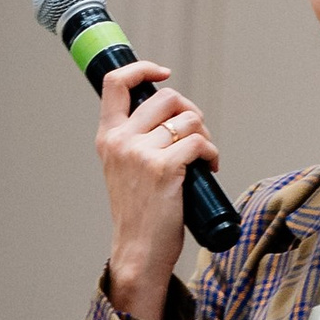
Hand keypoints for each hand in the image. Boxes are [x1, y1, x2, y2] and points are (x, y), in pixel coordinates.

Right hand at [98, 64, 220, 319]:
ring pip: (188, 119)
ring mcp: (142, 153)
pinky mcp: (164, 168)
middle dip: (190, 111)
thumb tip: (169, 116)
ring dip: (204, 134)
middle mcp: (121, 141)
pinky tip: (211, 167)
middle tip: (196, 133)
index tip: (163, 74)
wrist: (138, 250)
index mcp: (108, 138)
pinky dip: (212, 152)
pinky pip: (199, 143)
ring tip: (204, 155)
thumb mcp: (123, 170)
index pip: (115, 83)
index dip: (143, 69)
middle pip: (166, 97)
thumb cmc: (138, 213)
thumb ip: (135, 141)